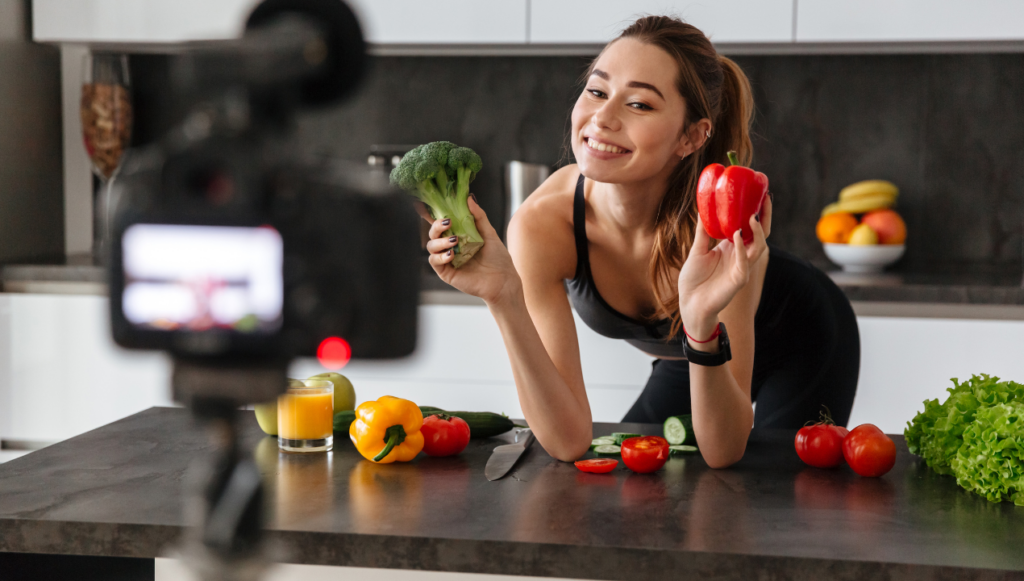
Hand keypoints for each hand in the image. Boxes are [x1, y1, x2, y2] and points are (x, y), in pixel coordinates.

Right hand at [422, 196, 521, 306]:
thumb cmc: (498, 258)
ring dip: (439, 241)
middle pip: (433, 233)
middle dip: (436, 226)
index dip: (433, 215)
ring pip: (431, 246)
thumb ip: (478, 216)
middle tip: (448, 223)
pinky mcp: (446, 273)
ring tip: (454, 241)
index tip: (429, 205)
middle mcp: (450, 246)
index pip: (442, 224)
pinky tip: (451, 254)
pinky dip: (440, 256)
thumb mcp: (489, 233)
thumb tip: (469, 198)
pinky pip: (434, 261)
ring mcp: (447, 259)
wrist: (503, 280)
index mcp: (459, 235)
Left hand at [678, 208, 768, 336]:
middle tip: (765, 198)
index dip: (756, 212)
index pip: (749, 227)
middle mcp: (740, 255)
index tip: (757, 194)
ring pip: (758, 247)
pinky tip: (736, 236)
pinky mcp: (739, 279)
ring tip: (752, 216)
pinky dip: (742, 249)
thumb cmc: (694, 280)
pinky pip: (744, 262)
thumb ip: (702, 232)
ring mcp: (741, 267)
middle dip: (765, 217)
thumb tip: (702, 210)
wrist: (690, 303)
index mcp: (731, 247)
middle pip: (760, 234)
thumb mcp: (697, 250)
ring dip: (756, 231)